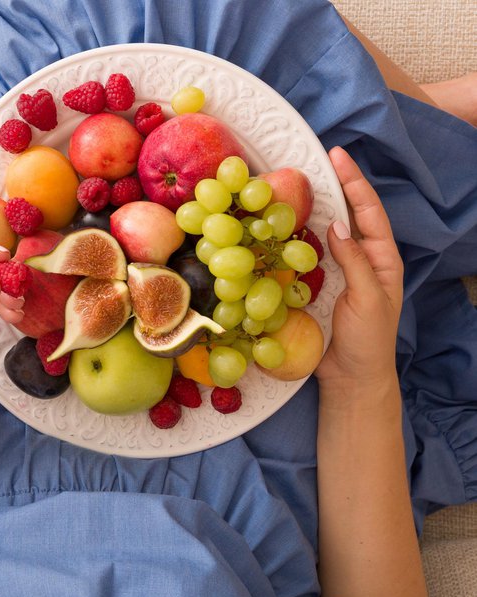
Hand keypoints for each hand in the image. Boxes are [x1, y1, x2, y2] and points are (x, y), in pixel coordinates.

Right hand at [315, 147, 403, 389]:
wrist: (351, 377)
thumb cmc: (369, 340)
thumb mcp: (368, 299)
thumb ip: (355, 261)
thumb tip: (337, 225)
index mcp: (381, 259)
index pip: (368, 212)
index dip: (354, 182)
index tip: (337, 156)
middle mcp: (359, 259)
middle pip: (346, 214)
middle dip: (333, 185)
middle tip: (312, 160)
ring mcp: (336, 271)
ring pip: (322, 232)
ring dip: (309, 209)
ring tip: (292, 185)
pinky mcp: (315, 285)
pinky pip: (303, 255)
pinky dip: (293, 237)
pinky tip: (277, 227)